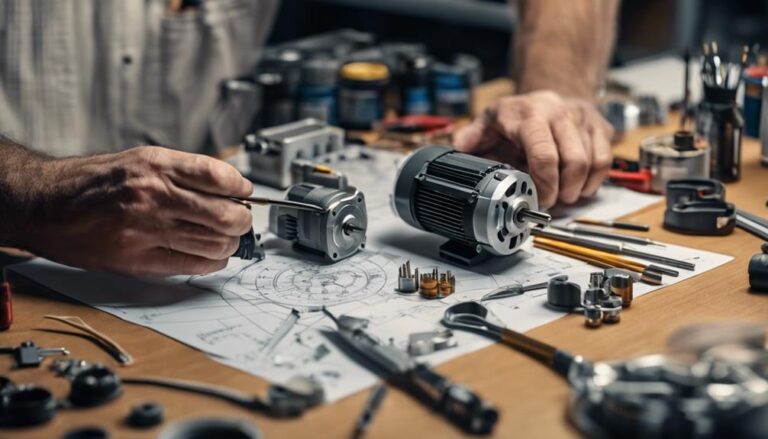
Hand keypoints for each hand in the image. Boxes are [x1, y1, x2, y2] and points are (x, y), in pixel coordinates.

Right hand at [18, 146, 252, 276]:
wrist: (48, 205)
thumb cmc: (95, 182)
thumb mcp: (141, 160)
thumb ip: (184, 172)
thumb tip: (229, 187)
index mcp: (156, 166)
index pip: (219, 176)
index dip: (241, 187)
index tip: (245, 192)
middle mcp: (154, 196)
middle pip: (224, 214)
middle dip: (242, 219)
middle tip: (241, 219)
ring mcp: (146, 230)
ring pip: (214, 244)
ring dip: (230, 243)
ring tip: (226, 238)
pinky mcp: (138, 260)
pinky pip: (192, 265)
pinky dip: (212, 262)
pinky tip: (211, 255)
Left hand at [453, 91, 612, 208]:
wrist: (550, 90)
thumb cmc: (518, 113)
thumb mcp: (489, 121)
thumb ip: (471, 138)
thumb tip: (457, 149)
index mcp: (529, 115)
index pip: (544, 154)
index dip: (544, 184)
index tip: (539, 199)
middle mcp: (558, 113)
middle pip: (574, 161)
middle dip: (564, 191)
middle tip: (553, 202)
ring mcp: (582, 118)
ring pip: (592, 162)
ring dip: (579, 188)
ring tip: (565, 196)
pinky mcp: (599, 125)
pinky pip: (606, 159)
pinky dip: (595, 180)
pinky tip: (581, 186)